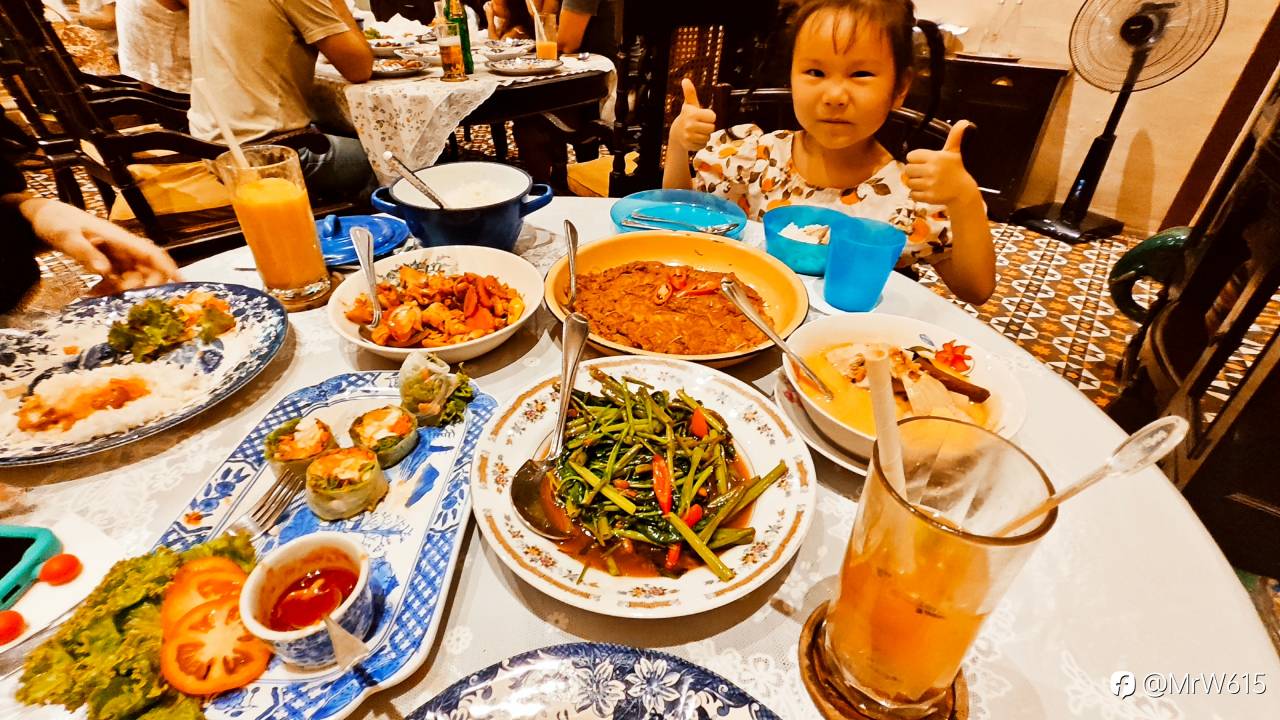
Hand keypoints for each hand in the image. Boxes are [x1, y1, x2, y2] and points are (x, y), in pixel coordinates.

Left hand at [22, 198, 180, 290]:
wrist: (40, 219)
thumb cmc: (55, 222)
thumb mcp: (67, 236)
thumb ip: (86, 253)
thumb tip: (106, 271)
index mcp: (119, 237)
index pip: (151, 252)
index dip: (167, 267)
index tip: (181, 282)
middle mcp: (122, 247)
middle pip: (146, 268)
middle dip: (142, 285)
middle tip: (129, 299)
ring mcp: (114, 255)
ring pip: (130, 276)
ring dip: (120, 290)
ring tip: (98, 296)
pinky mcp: (105, 262)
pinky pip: (115, 279)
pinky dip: (107, 289)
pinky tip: (91, 294)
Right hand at [669, 78, 716, 152]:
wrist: (676, 133)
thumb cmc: (686, 117)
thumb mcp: (689, 104)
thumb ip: (690, 92)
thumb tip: (685, 80)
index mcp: (692, 114)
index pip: (713, 117)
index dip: (710, 116)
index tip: (703, 116)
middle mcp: (690, 125)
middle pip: (712, 128)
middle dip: (708, 126)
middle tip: (701, 124)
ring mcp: (689, 137)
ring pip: (708, 137)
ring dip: (705, 135)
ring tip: (698, 131)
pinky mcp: (689, 146)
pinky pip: (703, 145)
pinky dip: (701, 142)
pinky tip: (695, 138)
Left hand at [903, 120, 979, 206]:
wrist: (962, 191)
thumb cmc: (955, 170)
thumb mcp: (954, 152)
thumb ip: (955, 136)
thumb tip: (964, 121)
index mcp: (936, 157)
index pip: (911, 156)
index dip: (915, 159)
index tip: (922, 162)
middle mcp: (932, 170)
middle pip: (908, 169)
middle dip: (913, 171)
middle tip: (923, 173)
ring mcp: (930, 184)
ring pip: (909, 182)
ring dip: (914, 183)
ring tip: (925, 182)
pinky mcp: (928, 196)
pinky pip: (912, 194)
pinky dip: (917, 194)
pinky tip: (926, 190)